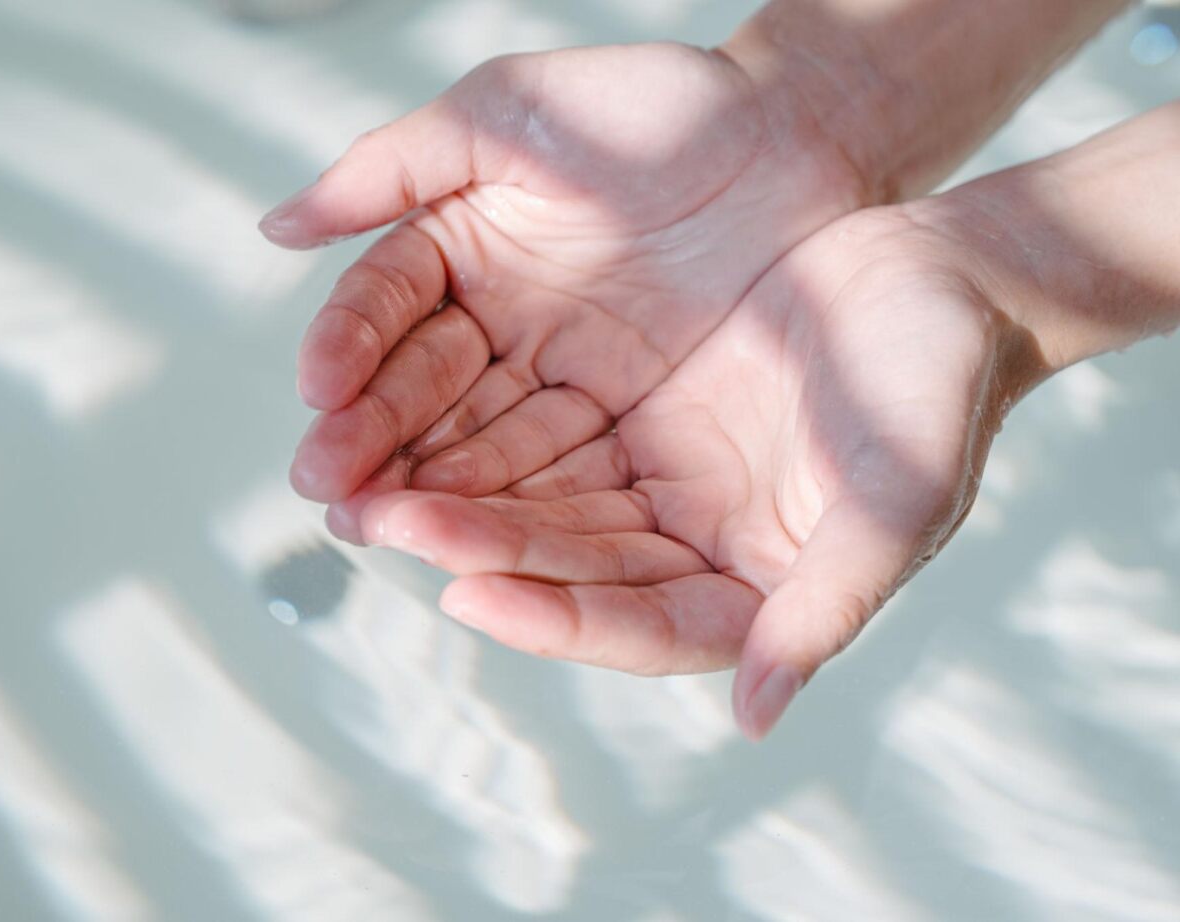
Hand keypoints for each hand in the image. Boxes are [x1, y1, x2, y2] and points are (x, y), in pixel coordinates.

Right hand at [266, 41, 866, 536]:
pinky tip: (472, 533)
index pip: (386, 309)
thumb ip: (395, 165)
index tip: (318, 390)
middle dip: (374, 440)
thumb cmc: (655, 107)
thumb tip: (276, 226)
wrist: (796, 139)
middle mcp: (502, 325)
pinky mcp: (624, 425)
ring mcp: (561, 380)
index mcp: (462, 251)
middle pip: (423, 392)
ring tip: (383, 525)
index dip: (350, 348)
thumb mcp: (514, 115)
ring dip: (431, 487)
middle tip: (330, 488)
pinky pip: (562, 469)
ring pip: (482, 441)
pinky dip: (516, 502)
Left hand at [355, 205, 1045, 738]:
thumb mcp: (900, 497)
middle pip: (571, 565)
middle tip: (385, 522)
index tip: (469, 594)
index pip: (641, 628)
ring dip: (461, 494)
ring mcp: (659, 480)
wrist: (939, 278)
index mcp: (752, 589)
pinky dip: (485, 430)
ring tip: (371, 482)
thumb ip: (827, 605)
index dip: (557, 619)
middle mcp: (691, 546)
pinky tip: (416, 419)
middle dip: (479, 546)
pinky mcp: (635, 414)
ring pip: (544, 502)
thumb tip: (755, 720)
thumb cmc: (939, 389)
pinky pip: (546, 431)